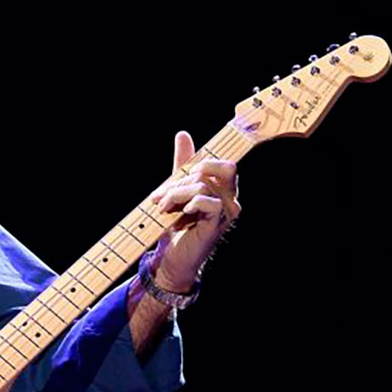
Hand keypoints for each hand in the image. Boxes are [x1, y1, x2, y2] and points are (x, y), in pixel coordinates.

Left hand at [147, 131, 239, 290]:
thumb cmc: (176, 224)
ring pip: (204, 187)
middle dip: (182, 180)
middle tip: (161, 195)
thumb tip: (183, 134)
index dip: (208, 162)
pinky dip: (191, 203)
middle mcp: (230, 200)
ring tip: (162, 207)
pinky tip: (180, 212)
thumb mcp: (176, 190)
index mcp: (223, 190)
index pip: (226, 165)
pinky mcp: (216, 226)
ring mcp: (225, 214)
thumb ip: (182, 165)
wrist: (170, 257)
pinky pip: (209, 203)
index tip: (185, 172)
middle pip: (216, 172)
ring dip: (176, 193)